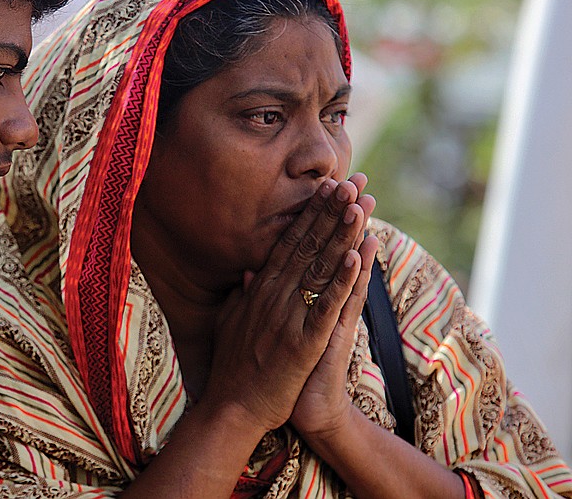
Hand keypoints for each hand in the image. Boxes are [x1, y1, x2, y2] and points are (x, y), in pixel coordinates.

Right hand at [200, 176, 373, 431]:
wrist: (232, 409)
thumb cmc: (234, 367)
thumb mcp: (231, 322)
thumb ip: (242, 296)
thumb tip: (248, 272)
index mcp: (261, 290)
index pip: (290, 243)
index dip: (311, 214)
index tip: (328, 188)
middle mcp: (274, 296)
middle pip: (308, 247)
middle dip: (331, 213)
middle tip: (351, 182)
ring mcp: (288, 317)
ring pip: (320, 269)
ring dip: (341, 236)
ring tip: (359, 205)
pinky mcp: (302, 343)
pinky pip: (325, 307)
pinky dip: (341, 282)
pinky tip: (356, 258)